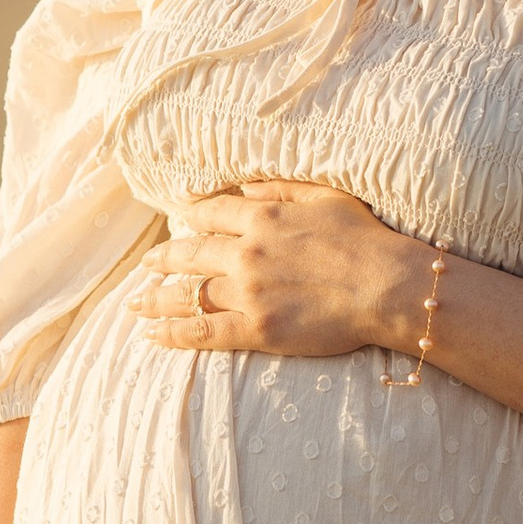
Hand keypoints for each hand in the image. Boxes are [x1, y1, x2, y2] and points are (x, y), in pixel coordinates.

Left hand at [139, 181, 427, 362]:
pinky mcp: (256, 329)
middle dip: (163, 259)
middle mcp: (246, 252)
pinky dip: (173, 333)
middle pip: (190, 253)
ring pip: (188, 293)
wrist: (387, 285)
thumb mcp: (323, 197)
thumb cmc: (365, 239)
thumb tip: (242, 188)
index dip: (190, 215)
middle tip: (146, 265)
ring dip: (156, 298)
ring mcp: (248, 292)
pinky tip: (152, 335)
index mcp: (262, 217)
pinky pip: (202, 331)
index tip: (177, 217)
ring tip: (135, 304)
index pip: (210, 212)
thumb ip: (279, 189)